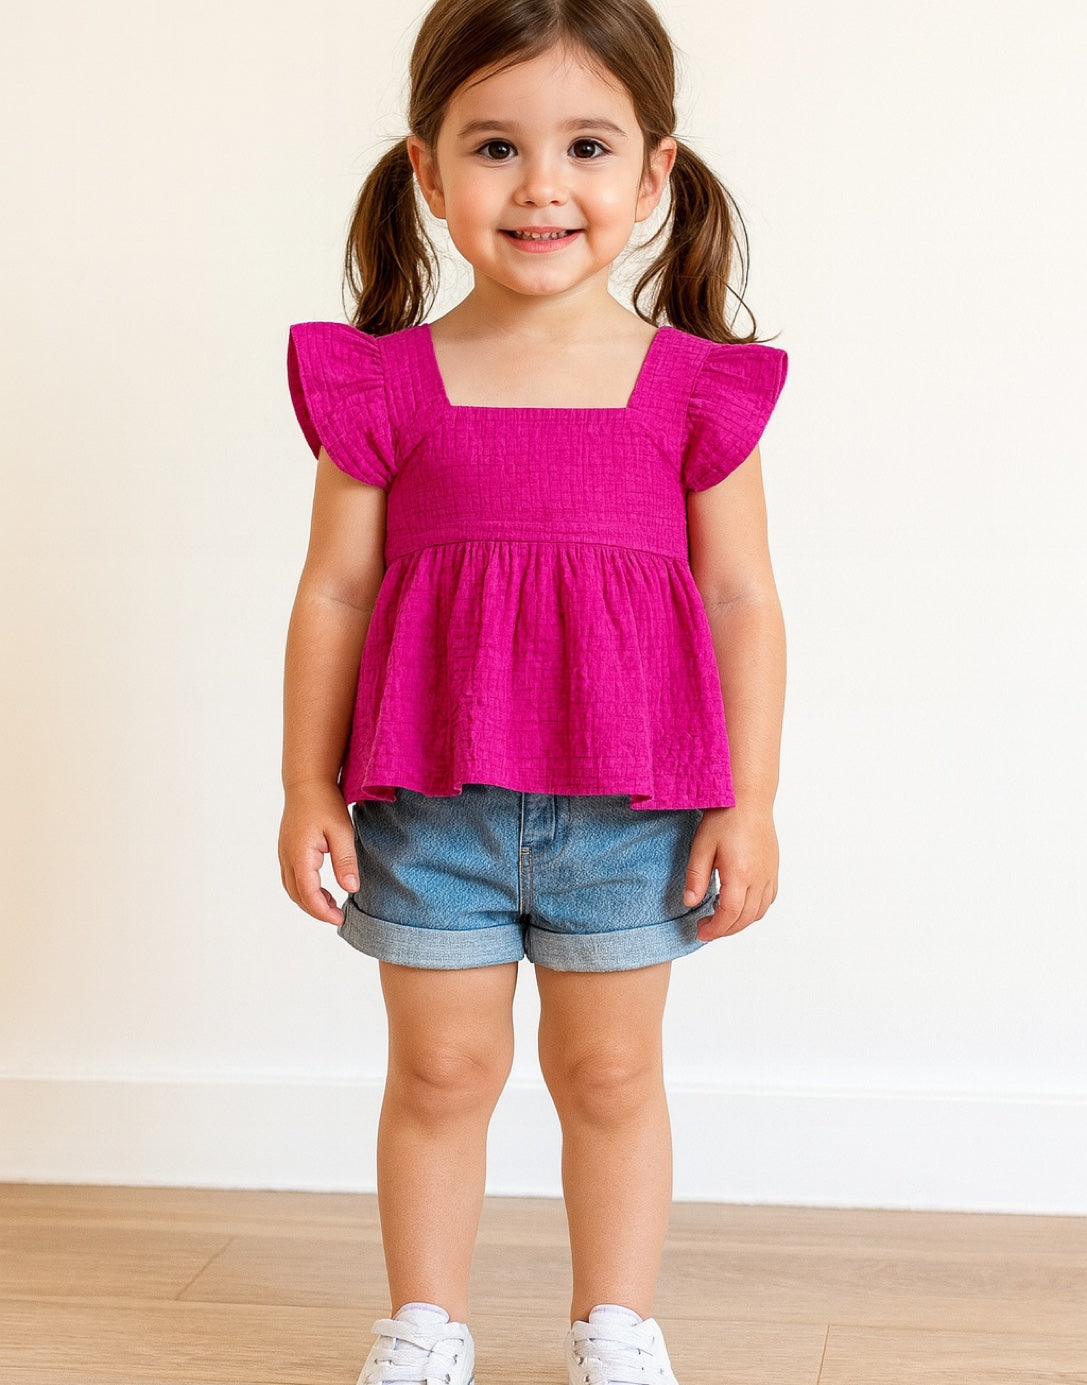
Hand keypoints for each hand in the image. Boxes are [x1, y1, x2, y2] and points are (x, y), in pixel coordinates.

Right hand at [278, 780, 358, 924]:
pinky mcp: (287, 850)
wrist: (307, 782)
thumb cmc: (325, 803)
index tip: (339, 918)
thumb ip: (345, 861)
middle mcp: (287, 857)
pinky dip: (304, 890)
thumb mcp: (342, 831)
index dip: (323, 911)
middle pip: (297, 895)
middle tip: (338, 917)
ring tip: (331, 906)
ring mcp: (284, 853)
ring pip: (292, 888)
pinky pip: (292, 878)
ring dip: (309, 901)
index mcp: (300, 855)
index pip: (308, 894)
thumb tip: (350, 889)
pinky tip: (321, 890)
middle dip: (316, 910)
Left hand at [683, 805, 778, 940]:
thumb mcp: (701, 846)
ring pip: (759, 911)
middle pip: (745, 918)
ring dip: (741, 922)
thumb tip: (690, 903)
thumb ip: (696, 877)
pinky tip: (740, 905)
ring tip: (721, 918)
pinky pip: (769, 899)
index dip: (715, 929)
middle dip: (725, 929)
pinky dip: (755, 910)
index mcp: (740, 874)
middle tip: (706, 928)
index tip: (701, 932)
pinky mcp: (773, 868)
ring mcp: (769, 873)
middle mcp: (759, 877)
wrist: (748, 798)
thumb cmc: (724, 817)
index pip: (729, 915)